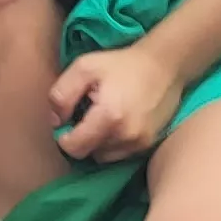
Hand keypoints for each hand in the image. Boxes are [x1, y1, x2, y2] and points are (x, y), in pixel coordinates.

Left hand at [50, 45, 186, 162]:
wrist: (165, 65)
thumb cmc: (122, 64)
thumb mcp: (84, 68)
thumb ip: (62, 95)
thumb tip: (55, 121)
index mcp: (109, 117)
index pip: (74, 148)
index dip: (64, 138)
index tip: (68, 121)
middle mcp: (126, 136)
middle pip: (88, 154)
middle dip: (81, 139)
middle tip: (86, 116)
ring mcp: (140, 143)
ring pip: (104, 156)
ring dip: (97, 143)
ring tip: (103, 118)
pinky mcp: (149, 144)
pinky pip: (120, 154)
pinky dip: (113, 143)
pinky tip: (117, 123)